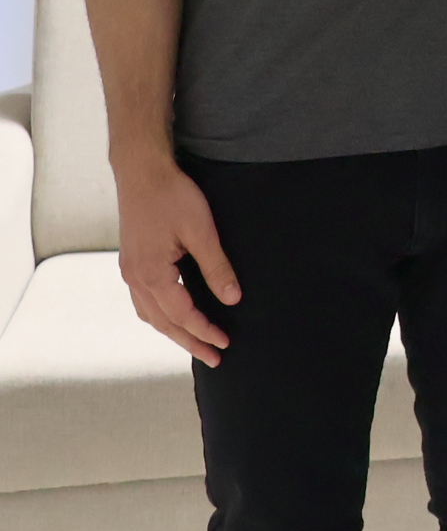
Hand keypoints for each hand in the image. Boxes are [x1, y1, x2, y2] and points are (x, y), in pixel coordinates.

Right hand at [115, 157, 238, 364]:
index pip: (182, 315)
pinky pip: (144, 300)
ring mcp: (129, 270)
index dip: (205, 331)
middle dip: (189, 341)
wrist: (142, 172)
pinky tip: (173, 316)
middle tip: (214, 358)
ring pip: (150, 314)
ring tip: (195, 343)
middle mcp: (135, 278)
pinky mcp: (131, 262)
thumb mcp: (202, 231)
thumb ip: (217, 267)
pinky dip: (160, 315)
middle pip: (163, 323)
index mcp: (151, 274)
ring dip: (173, 331)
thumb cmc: (173, 196)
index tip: (225, 344)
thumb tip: (232, 299)